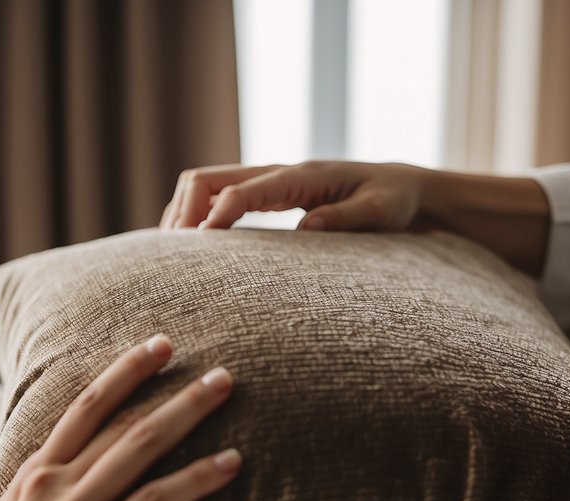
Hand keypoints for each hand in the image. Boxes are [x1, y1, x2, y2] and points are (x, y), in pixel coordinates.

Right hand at [0, 335, 241, 500]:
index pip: (87, 410)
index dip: (129, 373)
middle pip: (131, 442)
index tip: (165, 344)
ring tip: (237, 460)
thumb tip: (97, 443)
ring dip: (197, 477)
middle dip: (183, 407)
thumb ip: (52, 476)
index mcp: (35, 477)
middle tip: (226, 379)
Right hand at [159, 161, 426, 232]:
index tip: (199, 248)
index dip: (216, 215)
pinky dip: (193, 219)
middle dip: (182, 213)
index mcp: (300, 177)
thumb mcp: (381, 211)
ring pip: (202, 187)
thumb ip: (346, 218)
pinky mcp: (263, 194)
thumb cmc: (392, 201)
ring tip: (170, 257)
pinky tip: (188, 250)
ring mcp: (265, 182)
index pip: (242, 189)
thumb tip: (307, 228)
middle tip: (171, 257)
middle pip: (205, 179)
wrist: (399, 186)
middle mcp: (275, 173)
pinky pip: (213, 199)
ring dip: (180, 215)